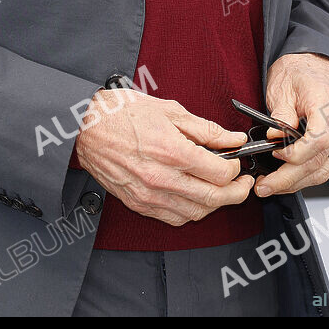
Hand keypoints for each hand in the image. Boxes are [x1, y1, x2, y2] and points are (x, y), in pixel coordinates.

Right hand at [75, 89, 254, 225]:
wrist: (85, 128)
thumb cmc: (122, 114)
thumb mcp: (168, 110)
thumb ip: (205, 129)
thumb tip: (232, 139)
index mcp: (172, 151)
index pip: (220, 173)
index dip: (236, 168)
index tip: (237, 161)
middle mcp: (162, 178)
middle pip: (214, 198)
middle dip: (237, 192)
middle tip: (244, 183)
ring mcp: (149, 195)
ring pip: (197, 212)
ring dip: (216, 204)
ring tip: (222, 189)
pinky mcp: (139, 204)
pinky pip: (175, 218)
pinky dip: (192, 212)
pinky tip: (196, 198)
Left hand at [255, 53, 328, 197]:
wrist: (316, 61)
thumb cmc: (300, 70)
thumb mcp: (282, 85)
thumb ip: (281, 114)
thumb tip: (275, 136)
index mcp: (328, 103)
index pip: (318, 140)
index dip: (296, 154)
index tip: (275, 154)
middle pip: (319, 160)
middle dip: (289, 179)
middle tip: (264, 186)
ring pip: (324, 169)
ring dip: (297, 182)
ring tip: (272, 186)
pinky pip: (327, 164)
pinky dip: (307, 175)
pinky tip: (289, 178)